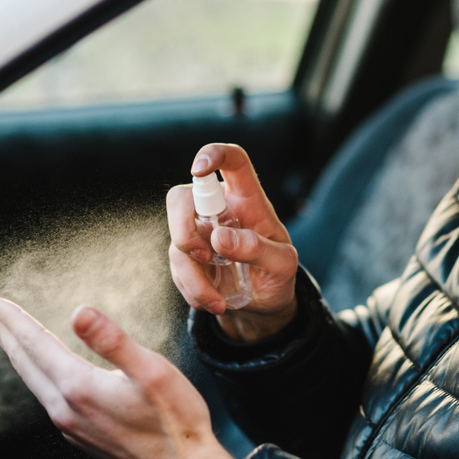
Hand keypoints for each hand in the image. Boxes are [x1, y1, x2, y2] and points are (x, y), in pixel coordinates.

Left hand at [0, 296, 239, 458]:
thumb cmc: (176, 420)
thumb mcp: (152, 371)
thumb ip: (113, 341)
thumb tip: (78, 312)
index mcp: (79, 388)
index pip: (36, 344)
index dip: (13, 320)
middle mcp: (66, 409)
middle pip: (26, 363)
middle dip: (7, 334)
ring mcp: (72, 426)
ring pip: (34, 382)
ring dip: (19, 355)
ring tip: (8, 336)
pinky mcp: (81, 435)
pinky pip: (47, 397)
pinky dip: (36, 374)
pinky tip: (43, 372)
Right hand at [167, 143, 297, 341]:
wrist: (264, 304)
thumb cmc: (277, 274)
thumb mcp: (282, 265)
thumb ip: (256, 248)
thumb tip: (220, 238)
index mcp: (248, 199)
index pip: (233, 161)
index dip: (214, 154)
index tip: (198, 169)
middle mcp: (219, 209)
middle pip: (183, 197)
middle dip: (183, 228)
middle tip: (203, 256)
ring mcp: (199, 232)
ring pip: (176, 240)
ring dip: (193, 276)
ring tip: (219, 301)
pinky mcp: (187, 256)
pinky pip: (176, 267)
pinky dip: (192, 290)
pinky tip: (213, 301)